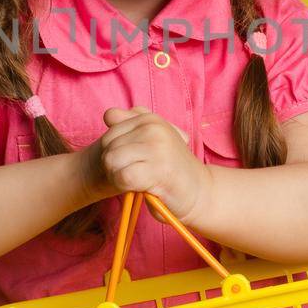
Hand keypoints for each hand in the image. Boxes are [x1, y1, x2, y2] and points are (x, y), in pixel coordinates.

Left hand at [90, 107, 214, 226]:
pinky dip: (124, 186)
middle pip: (108, 147)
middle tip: (136, 173)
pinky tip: (140, 187)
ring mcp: (156, 147)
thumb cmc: (172, 168)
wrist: (200, 191)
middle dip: (114, 165)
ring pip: (111, 161)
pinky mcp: (158, 169)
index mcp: (150, 118)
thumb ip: (130, 123)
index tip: (132, 159)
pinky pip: (122, 176)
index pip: (109, 131)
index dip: (114, 150)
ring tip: (136, 180)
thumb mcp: (154, 139)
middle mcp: (153, 128)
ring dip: (118, 176)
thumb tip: (108, 115)